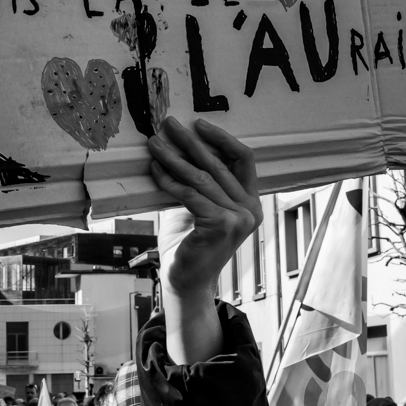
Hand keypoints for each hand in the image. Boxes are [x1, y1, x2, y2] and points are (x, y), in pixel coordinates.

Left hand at [148, 118, 260, 294]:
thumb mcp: (199, 206)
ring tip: (154, 144)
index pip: (243, 159)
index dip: (222, 139)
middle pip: (219, 164)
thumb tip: (180, 147)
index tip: (199, 124)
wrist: (186, 282)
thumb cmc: (190, 243)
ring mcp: (238, 218)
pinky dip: (168, 180)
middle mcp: (250, 210)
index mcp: (250, 202)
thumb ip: (201, 183)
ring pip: (201, 177)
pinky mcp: (220, 225)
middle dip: (190, 141)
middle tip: (169, 124)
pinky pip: (189, 194)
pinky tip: (155, 169)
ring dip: (173, 157)